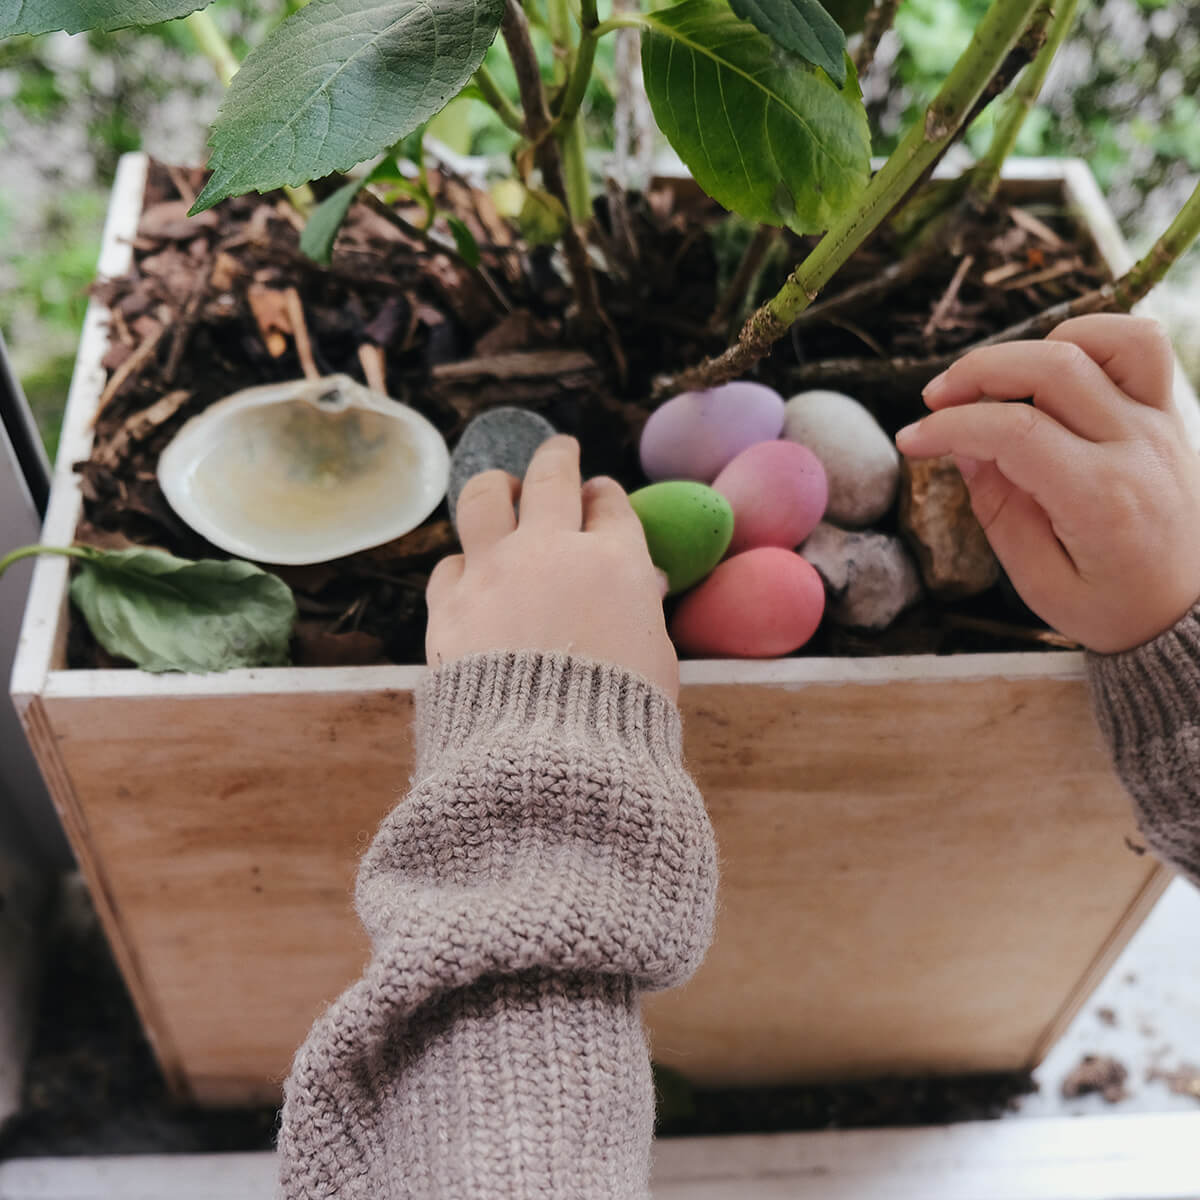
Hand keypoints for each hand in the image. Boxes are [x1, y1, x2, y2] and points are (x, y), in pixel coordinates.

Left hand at [425, 435, 678, 696]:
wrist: (547, 754)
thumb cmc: (620, 716)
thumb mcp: (657, 661)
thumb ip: (642, 612)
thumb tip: (640, 584)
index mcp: (614, 562)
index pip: (609, 506)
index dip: (605, 497)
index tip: (600, 495)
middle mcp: (551, 551)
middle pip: (551, 478)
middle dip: (557, 457)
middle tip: (560, 450)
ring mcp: (493, 572)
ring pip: (483, 497)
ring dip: (495, 485)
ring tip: (499, 485)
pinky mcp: (449, 605)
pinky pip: (449, 565)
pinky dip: (462, 565)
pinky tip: (468, 571)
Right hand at [895, 315, 1199, 653]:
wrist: (1190, 613)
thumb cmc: (1114, 607)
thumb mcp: (1040, 583)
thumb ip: (999, 512)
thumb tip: (964, 449)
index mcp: (1101, 500)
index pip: (1014, 431)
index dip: (950, 426)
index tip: (912, 440)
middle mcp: (1136, 448)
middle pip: (1052, 367)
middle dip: (977, 372)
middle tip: (935, 400)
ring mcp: (1159, 424)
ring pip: (1102, 340)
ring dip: (1033, 347)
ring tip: (994, 382)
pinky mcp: (1167, 414)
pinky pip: (1138, 347)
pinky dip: (1087, 339)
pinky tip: (1047, 371)